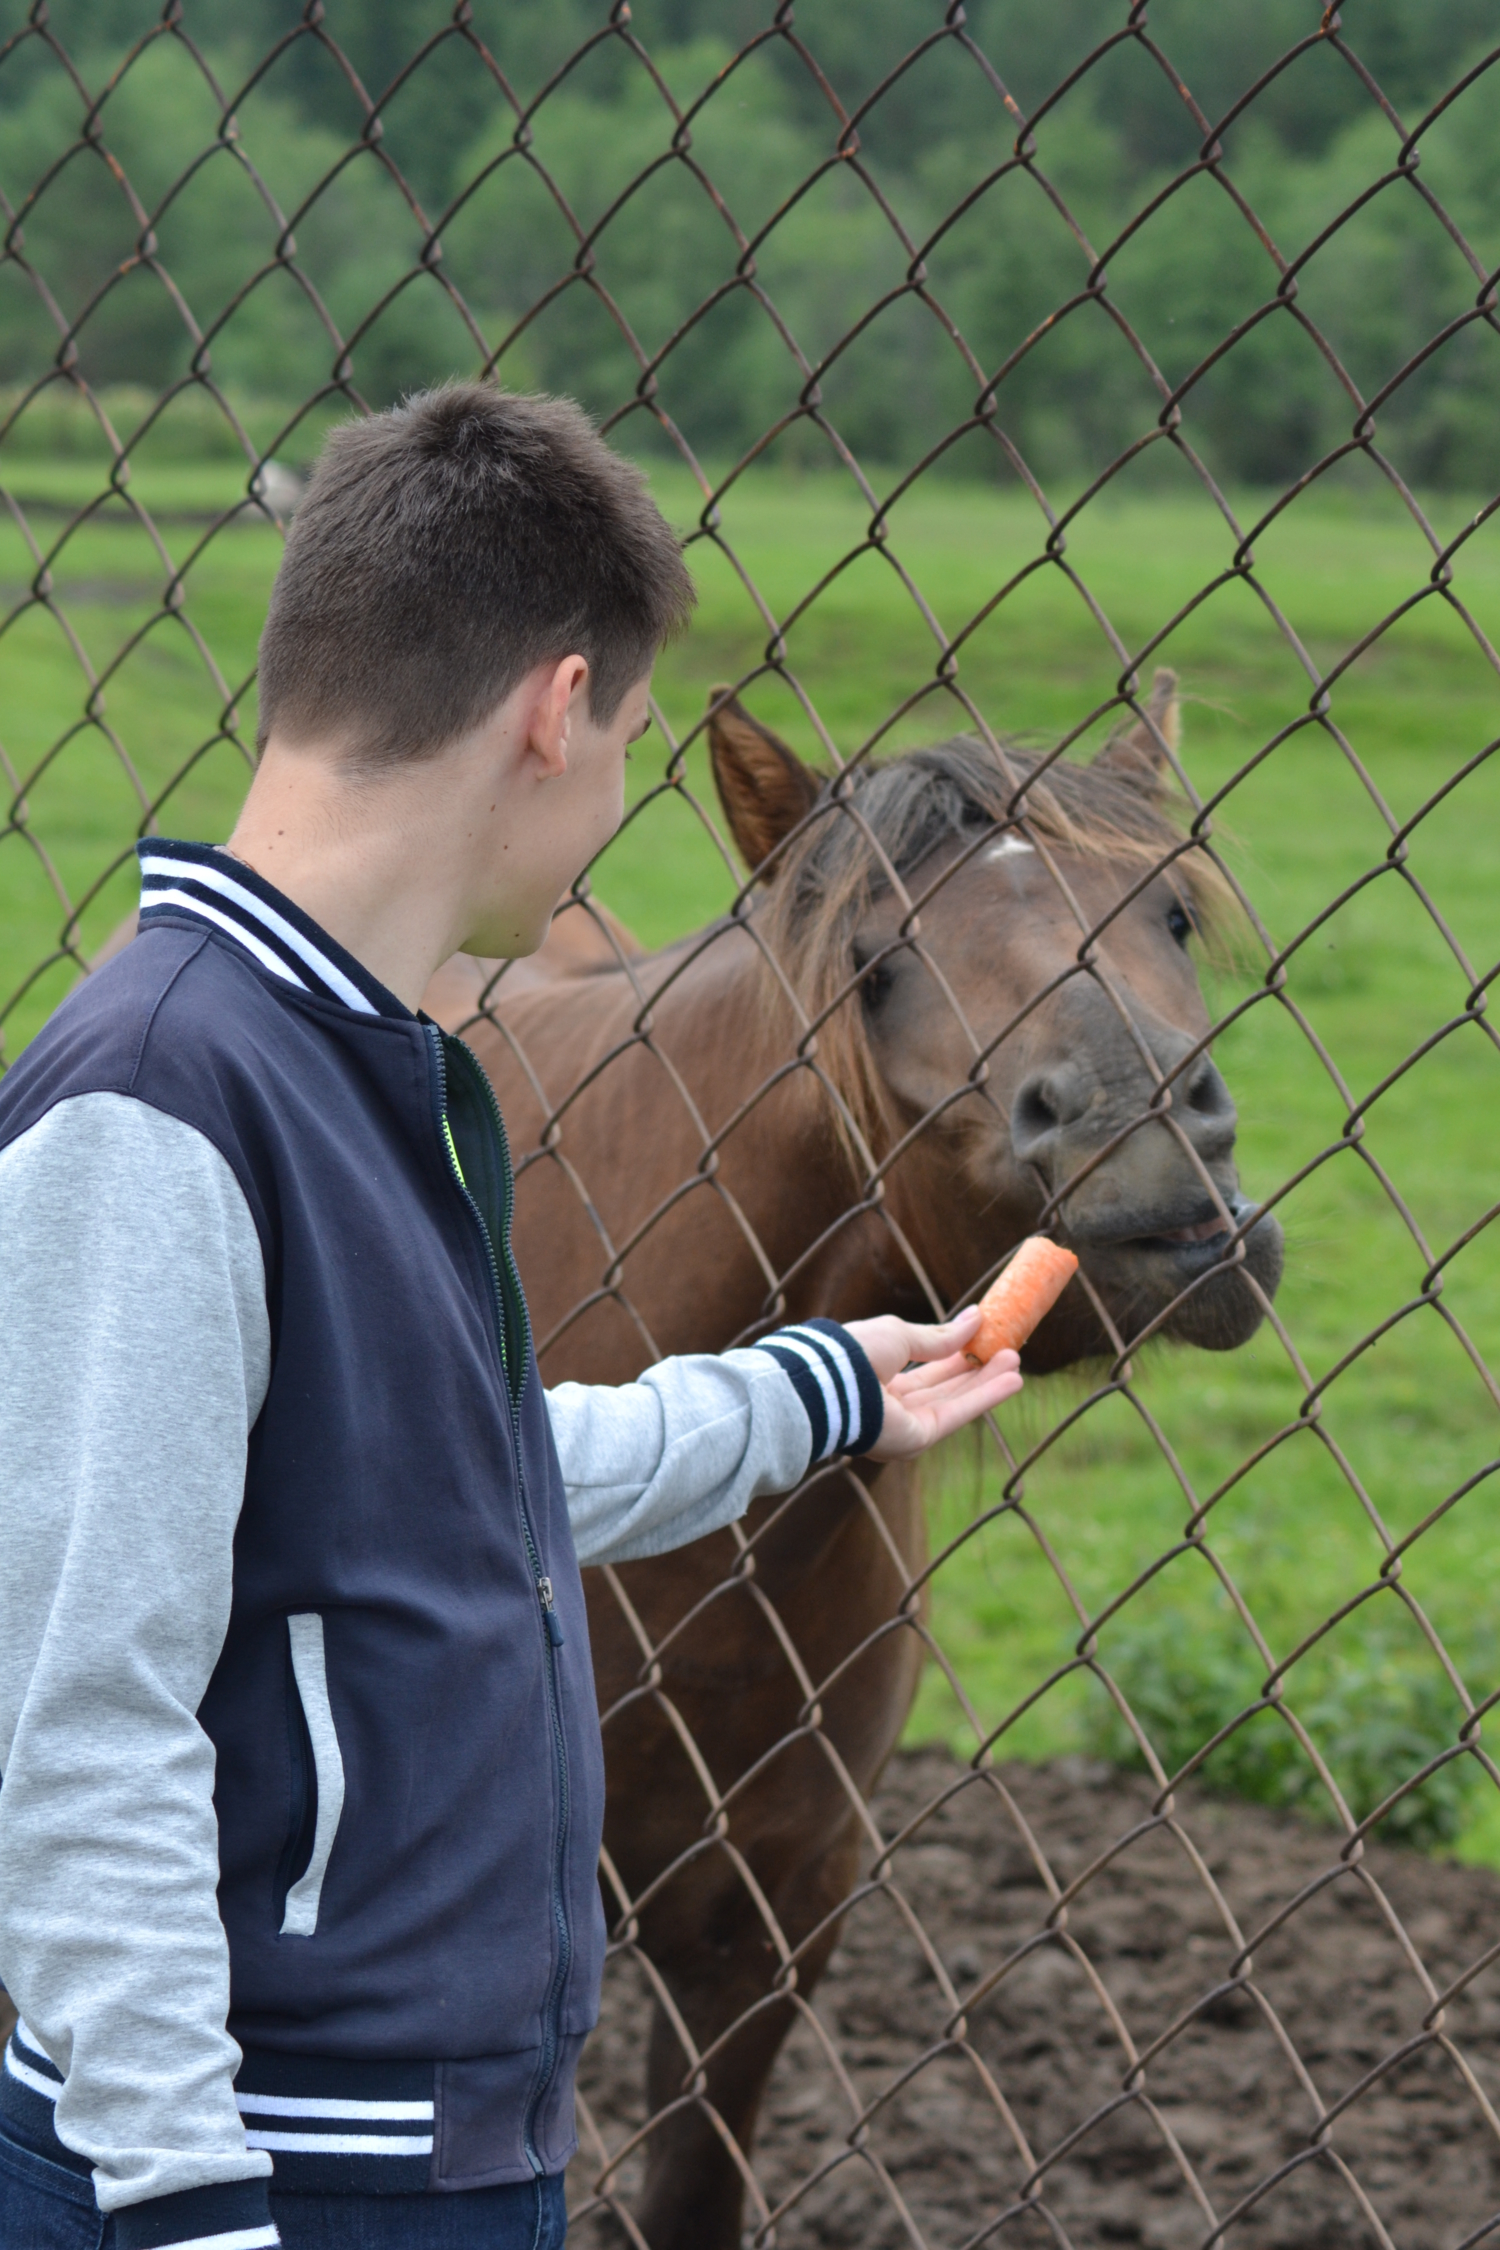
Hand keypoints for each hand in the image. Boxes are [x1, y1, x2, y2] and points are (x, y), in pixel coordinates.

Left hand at [843, 1306, 1022, 1461]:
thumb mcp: (900, 1335)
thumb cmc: (855, 1351)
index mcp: (878, 1379)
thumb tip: (976, 1318)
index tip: (982, 1340)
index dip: (954, 1355)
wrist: (833, 1380)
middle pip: (943, 1388)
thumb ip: (939, 1336)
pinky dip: (986, 1397)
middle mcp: (890, 1408)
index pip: (924, 1370)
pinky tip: (1011, 1381)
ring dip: (987, 1383)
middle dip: (976, 1371)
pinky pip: (957, 1414)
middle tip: (1007, 1351)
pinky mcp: (917, 1439)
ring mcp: (904, 1426)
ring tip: (1016, 1362)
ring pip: (954, 1401)